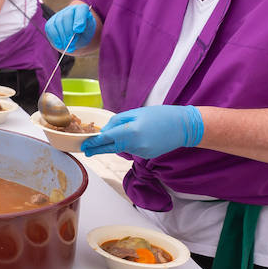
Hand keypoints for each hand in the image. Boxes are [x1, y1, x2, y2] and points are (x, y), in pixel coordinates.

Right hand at [44, 3, 96, 52]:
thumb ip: (85, 31)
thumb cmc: (84, 34)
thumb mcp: (89, 33)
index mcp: (82, 10)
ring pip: (57, 23)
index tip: (78, 30)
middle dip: (68, 32)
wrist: (76, 37)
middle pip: (66, 17)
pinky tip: (60, 45)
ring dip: (62, 37)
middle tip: (71, 43)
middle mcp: (70, 10)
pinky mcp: (51, 22)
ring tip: (68, 47)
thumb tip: (76, 30)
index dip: (79, 19)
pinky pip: (50, 28)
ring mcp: (59, 15)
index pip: (81, 9)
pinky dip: (55, 38)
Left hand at [82, 105, 203, 158]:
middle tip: (86, 151)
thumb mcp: (137, 113)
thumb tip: (106, 130)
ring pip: (121, 148)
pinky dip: (128, 144)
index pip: (106, 139)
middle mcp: (134, 145)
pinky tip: (137, 136)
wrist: (184, 127)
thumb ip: (118, 121)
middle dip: (97, 150)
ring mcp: (141, 152)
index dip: (93, 143)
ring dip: (115, 143)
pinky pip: (132, 150)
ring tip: (119, 135)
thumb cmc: (161, 115)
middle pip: (110, 148)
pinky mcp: (146, 156)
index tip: (84, 146)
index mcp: (130, 132)